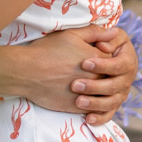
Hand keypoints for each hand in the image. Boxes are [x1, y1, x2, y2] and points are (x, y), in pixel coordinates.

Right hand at [15, 25, 134, 126]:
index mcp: (97, 60)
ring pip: (103, 98)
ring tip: (90, 88)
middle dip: (105, 77)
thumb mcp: (71, 35)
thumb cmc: (47, 50)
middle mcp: (95, 79)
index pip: (113, 62)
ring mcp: (87, 95)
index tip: (99, 59)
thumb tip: (114, 31)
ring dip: (100, 94)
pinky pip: (91, 110)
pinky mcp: (75, 108)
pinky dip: (91, 107)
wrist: (26, 72)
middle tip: (95, 75)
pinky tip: (84, 101)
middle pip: (110, 80)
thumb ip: (95, 33)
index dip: (107, 60)